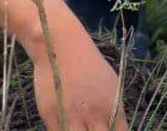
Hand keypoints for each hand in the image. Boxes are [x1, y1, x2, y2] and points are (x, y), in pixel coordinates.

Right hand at [0, 0, 128, 130]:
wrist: (60, 44)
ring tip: (78, 128)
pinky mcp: (51, 116)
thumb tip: (115, 129)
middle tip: (91, 129)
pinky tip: (66, 125)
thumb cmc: (88, 64)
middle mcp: (94, 115)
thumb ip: (113, 112)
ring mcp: (72, 116)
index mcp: (112, 108)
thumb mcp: (110, 85)